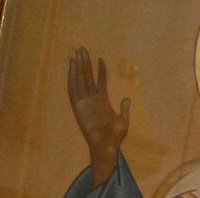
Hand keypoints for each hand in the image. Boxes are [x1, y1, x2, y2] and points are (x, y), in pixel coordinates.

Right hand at [67, 48, 128, 184]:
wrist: (105, 146)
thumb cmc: (115, 136)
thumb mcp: (123, 121)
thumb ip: (124, 109)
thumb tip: (127, 99)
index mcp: (102, 101)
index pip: (100, 81)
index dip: (100, 70)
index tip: (100, 58)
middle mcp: (92, 98)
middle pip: (87, 76)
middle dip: (85, 62)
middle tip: (82, 48)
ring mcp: (84, 101)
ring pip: (79, 80)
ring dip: (78, 66)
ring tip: (77, 53)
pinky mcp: (78, 105)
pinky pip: (74, 89)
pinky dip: (72, 77)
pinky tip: (72, 67)